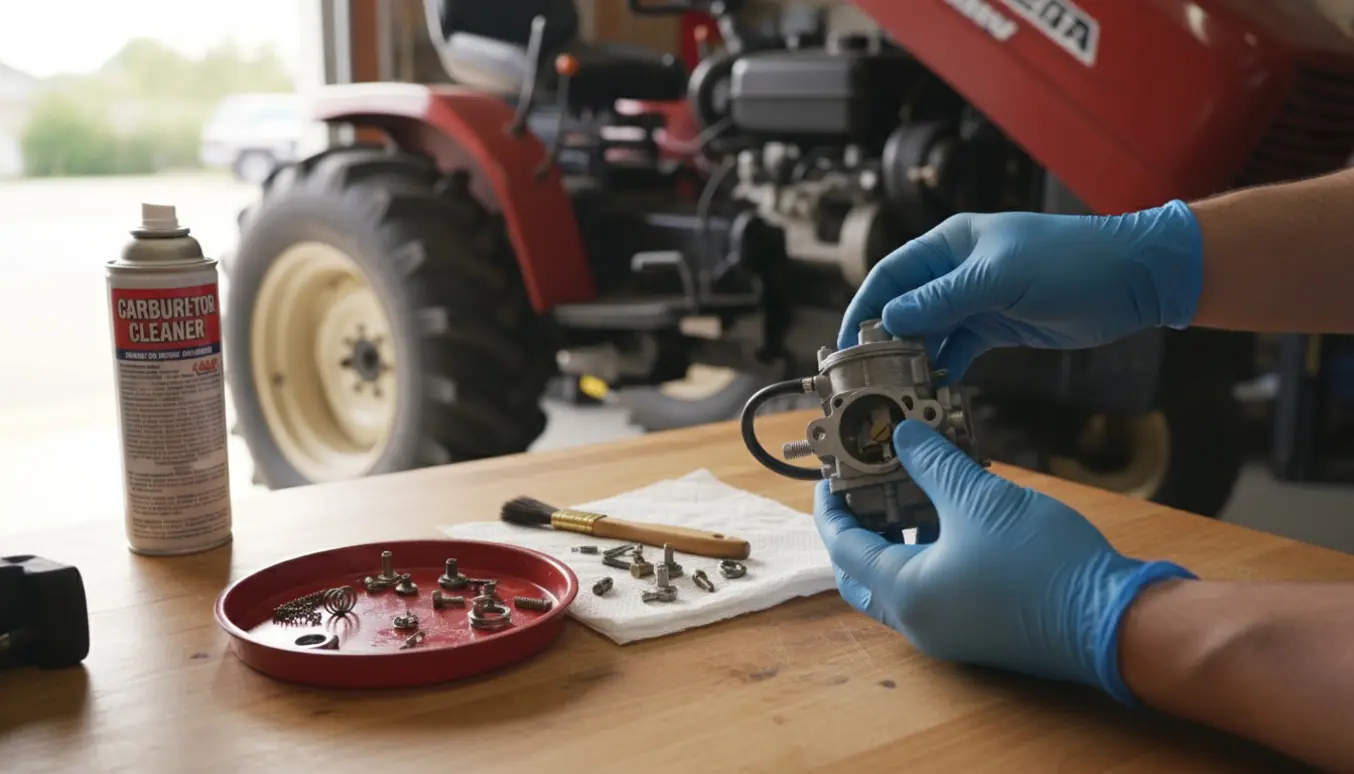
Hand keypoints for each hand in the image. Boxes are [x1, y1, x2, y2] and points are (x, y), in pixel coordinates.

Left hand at [814, 420, 1195, 702]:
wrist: (1117, 621)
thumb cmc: (1045, 565)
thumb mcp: (981, 499)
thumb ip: (934, 463)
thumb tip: (903, 435)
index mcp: (905, 594)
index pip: (843, 547)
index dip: (831, 506)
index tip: (829, 475)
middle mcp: (919, 622)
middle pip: (863, 573)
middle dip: (859, 529)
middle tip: (864, 486)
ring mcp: (950, 633)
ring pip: (900, 582)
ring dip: (898, 538)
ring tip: (910, 489)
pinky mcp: (980, 631)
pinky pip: (934, 591)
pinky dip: (928, 555)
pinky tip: (951, 516)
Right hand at [838, 201, 1204, 381]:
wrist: (1132, 278)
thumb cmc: (1069, 261)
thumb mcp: (998, 278)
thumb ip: (942, 299)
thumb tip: (890, 318)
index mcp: (950, 244)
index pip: (890, 275)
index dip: (864, 307)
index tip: (846, 342)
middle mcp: (956, 270)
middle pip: (905, 306)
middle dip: (885, 340)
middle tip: (868, 376)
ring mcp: (977, 299)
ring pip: (930, 331)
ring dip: (914, 359)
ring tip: (899, 390)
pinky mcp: (998, 324)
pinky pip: (958, 348)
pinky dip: (945, 367)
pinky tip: (934, 388)